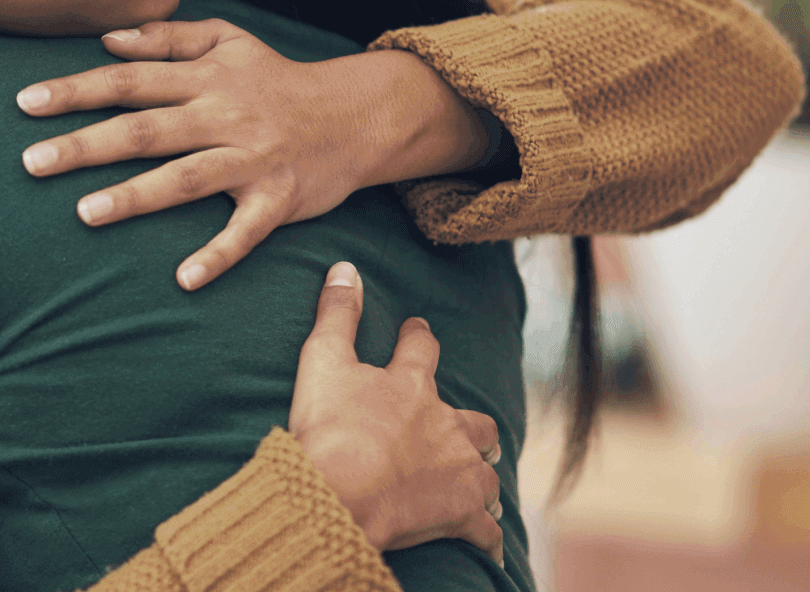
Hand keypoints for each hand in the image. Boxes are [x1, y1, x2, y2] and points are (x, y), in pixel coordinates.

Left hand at [16, 18, 499, 288]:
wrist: (358, 114)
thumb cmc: (278, 79)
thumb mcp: (229, 40)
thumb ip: (168, 38)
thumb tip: (108, 40)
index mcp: (206, 77)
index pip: (129, 80)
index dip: (76, 89)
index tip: (25, 102)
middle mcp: (224, 115)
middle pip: (146, 129)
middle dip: (86, 145)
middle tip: (30, 162)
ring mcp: (252, 158)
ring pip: (186, 178)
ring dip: (135, 196)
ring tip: (84, 213)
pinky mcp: (279, 198)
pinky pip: (246, 231)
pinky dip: (218, 254)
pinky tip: (184, 278)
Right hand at [290, 262, 505, 564]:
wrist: (342, 492)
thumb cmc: (330, 427)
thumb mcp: (322, 360)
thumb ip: (336, 314)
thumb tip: (345, 267)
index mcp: (410, 385)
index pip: (421, 349)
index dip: (419, 338)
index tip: (418, 330)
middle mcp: (444, 424)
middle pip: (473, 420)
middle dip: (472, 425)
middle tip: (468, 429)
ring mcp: (457, 470)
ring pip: (485, 470)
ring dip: (482, 475)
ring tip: (480, 482)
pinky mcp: (460, 512)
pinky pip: (483, 528)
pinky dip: (486, 535)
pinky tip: (488, 543)